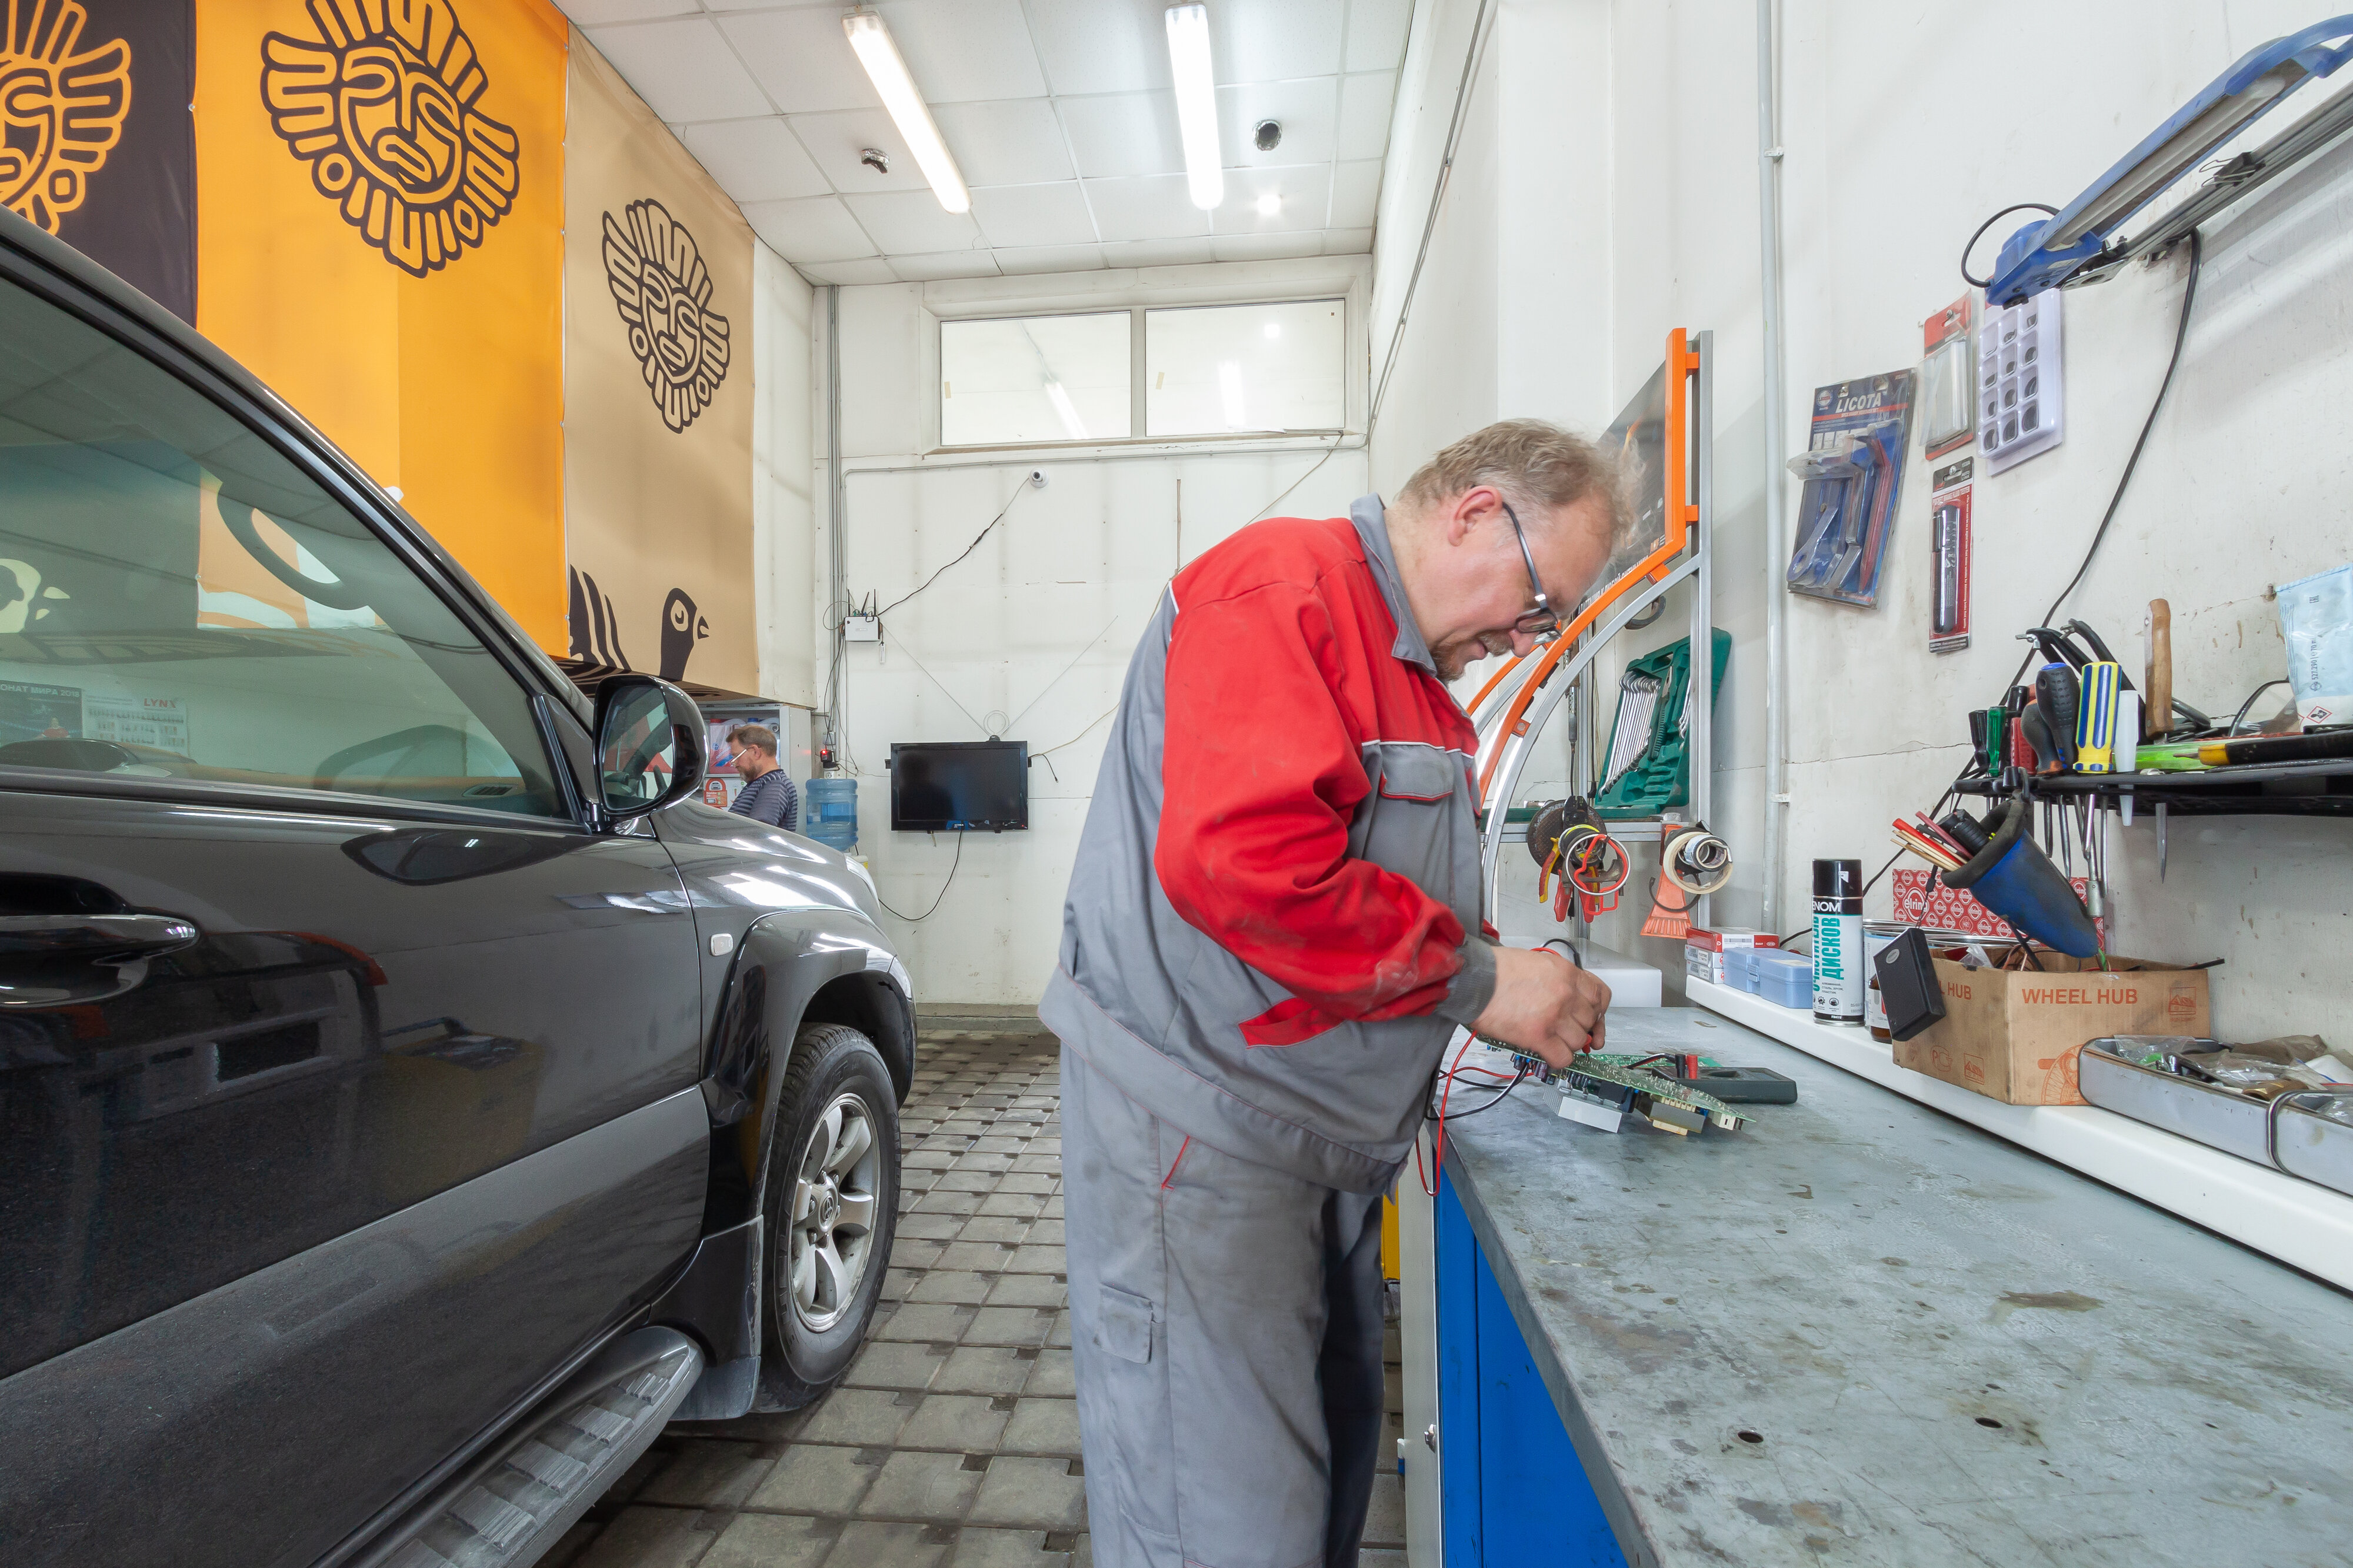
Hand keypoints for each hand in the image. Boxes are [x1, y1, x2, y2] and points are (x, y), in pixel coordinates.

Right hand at [1472, 946, 1609, 1067]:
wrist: (1475, 979)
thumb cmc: (1498, 969)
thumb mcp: (1538, 962)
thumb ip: (1560, 977)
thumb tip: (1570, 994)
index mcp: (1567, 974)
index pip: (1600, 996)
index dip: (1597, 1009)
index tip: (1591, 1016)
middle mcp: (1566, 995)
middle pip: (1590, 1020)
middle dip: (1579, 1026)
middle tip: (1566, 1028)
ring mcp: (1554, 1017)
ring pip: (1579, 1041)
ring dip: (1568, 1043)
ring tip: (1553, 1039)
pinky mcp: (1539, 1037)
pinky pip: (1563, 1057)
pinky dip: (1558, 1059)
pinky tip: (1548, 1053)